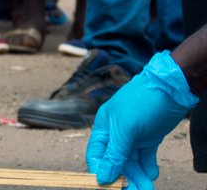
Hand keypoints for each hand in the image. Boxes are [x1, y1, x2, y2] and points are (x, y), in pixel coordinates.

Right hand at [86, 51, 197, 189]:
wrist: (172, 89)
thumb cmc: (142, 102)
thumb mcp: (126, 128)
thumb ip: (114, 152)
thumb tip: (103, 176)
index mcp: (104, 127)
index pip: (96, 155)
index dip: (101, 171)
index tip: (110, 186)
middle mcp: (116, 133)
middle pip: (115, 162)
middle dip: (124, 178)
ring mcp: (133, 136)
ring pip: (131, 162)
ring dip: (137, 176)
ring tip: (147, 188)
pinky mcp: (149, 138)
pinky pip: (145, 157)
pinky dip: (147, 166)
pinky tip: (152, 174)